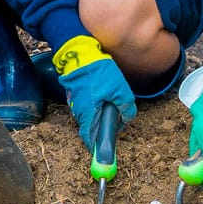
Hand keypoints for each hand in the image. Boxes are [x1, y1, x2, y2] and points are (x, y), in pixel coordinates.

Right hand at [53, 35, 136, 150]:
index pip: (89, 139)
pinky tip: (105, 96)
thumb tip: (126, 117)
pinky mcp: (76, 95)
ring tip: (113, 102)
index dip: (98, 147)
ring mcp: (76, 103)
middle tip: (118, 118)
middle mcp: (79, 112)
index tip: (106, 151)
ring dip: (101, 115)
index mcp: (88, 114)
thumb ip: (126, 107)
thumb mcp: (120, 90)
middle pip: (92, 128)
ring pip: (90, 116)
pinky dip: (96, 106)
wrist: (80, 52)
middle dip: (105, 127)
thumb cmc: (98, 72)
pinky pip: (87, 107)